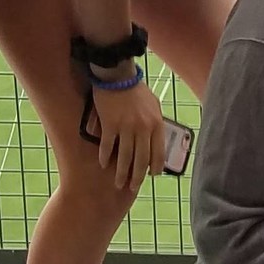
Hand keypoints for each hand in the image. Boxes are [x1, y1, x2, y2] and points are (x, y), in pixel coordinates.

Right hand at [87, 75, 169, 194]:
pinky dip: (106, 158)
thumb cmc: (136, 90)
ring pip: (125, 157)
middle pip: (141, 160)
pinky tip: (104, 165)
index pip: (158, 153)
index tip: (151, 176)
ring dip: (121, 173)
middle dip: (137, 177)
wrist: (118, 76)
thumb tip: (156, 140)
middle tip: (133, 188)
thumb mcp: (153, 105)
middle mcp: (143, 128)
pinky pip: (108, 147)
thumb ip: (155, 123)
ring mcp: (126, 127)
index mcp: (156, 124)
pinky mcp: (110, 125)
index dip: (155, 168)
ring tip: (118, 183)